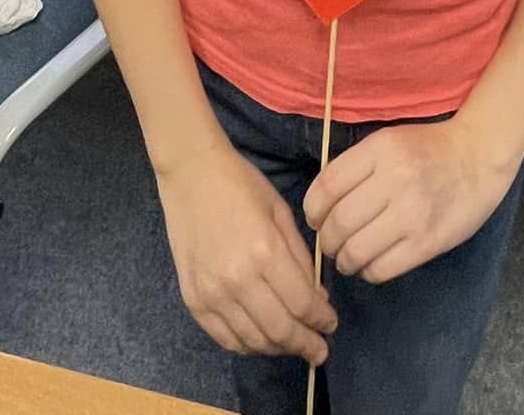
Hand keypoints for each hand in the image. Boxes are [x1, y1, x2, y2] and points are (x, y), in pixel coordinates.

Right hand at [157, 139, 336, 364]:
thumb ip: (300, 259)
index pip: (302, 304)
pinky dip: (247, 347)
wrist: (191, 174)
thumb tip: (317, 299)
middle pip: (280, 330)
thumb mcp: (281, 213)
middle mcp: (238, 280)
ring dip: (278, 349)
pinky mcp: (192, 300)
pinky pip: (224, 338)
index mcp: (265, 252)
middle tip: (320, 350)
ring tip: (294, 346)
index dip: (321, 321)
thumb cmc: (241, 185)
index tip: (331, 325)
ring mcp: (212, 294)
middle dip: (305, 344)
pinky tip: (262, 342)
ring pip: (253, 341)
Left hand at [304, 118, 516, 284]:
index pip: (327, 186)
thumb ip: (356, 167)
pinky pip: (382, 269)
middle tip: (330, 244)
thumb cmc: (427, 149)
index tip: (315, 219)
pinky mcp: (427, 242)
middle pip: (338, 223)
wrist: (479, 156)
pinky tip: (370, 264)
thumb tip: (321, 206)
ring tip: (347, 258)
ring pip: (356, 250)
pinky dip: (368, 272)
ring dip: (344, 261)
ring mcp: (412, 214)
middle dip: (326, 241)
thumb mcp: (388, 142)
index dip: (312, 209)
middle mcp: (394, 180)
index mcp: (380, 150)